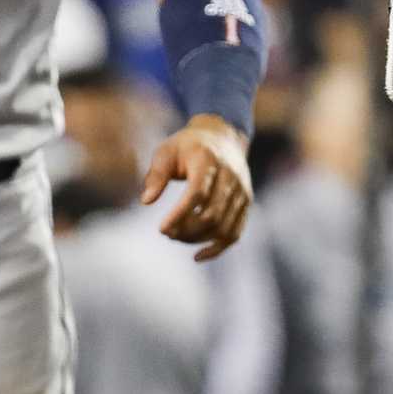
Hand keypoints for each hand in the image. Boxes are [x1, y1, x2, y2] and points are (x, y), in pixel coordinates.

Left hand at [142, 115, 252, 261]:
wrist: (223, 137)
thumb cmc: (188, 147)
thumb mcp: (167, 152)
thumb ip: (156, 175)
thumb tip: (146, 201)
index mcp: (208, 160)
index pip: (197, 193)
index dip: (179, 215)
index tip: (161, 229)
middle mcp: (230, 176)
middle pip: (211, 214)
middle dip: (186, 230)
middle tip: (167, 233)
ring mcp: (241, 190)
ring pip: (223, 227)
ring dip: (198, 239)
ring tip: (177, 237)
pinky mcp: (246, 202)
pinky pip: (235, 233)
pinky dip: (217, 248)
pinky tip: (198, 256)